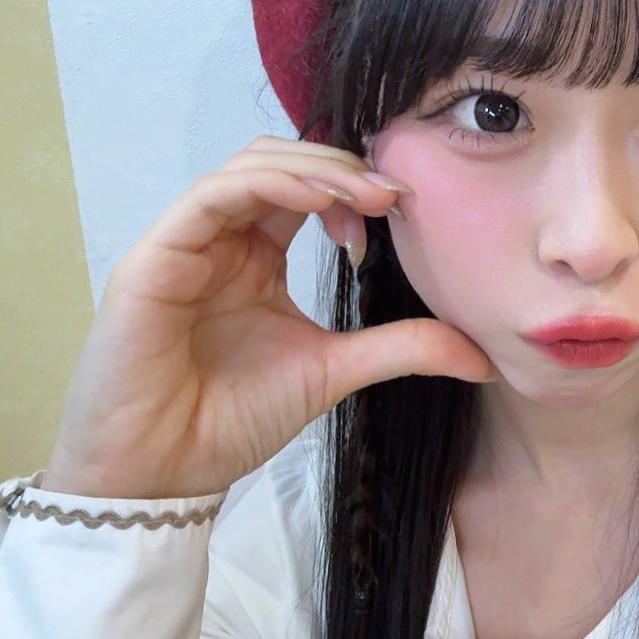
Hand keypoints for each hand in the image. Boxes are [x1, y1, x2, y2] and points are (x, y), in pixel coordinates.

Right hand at [41, 135, 491, 498]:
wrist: (163, 474)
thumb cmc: (228, 422)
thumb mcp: (333, 372)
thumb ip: (401, 350)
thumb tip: (483, 358)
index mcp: (257, 258)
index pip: (307, 190)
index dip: (355, 186)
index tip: (402, 209)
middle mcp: (221, 241)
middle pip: (281, 163)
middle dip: (342, 169)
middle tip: (392, 196)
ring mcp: (186, 244)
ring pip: (249, 167)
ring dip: (313, 170)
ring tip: (365, 196)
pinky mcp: (155, 258)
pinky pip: (212, 196)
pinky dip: (267, 185)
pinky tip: (315, 199)